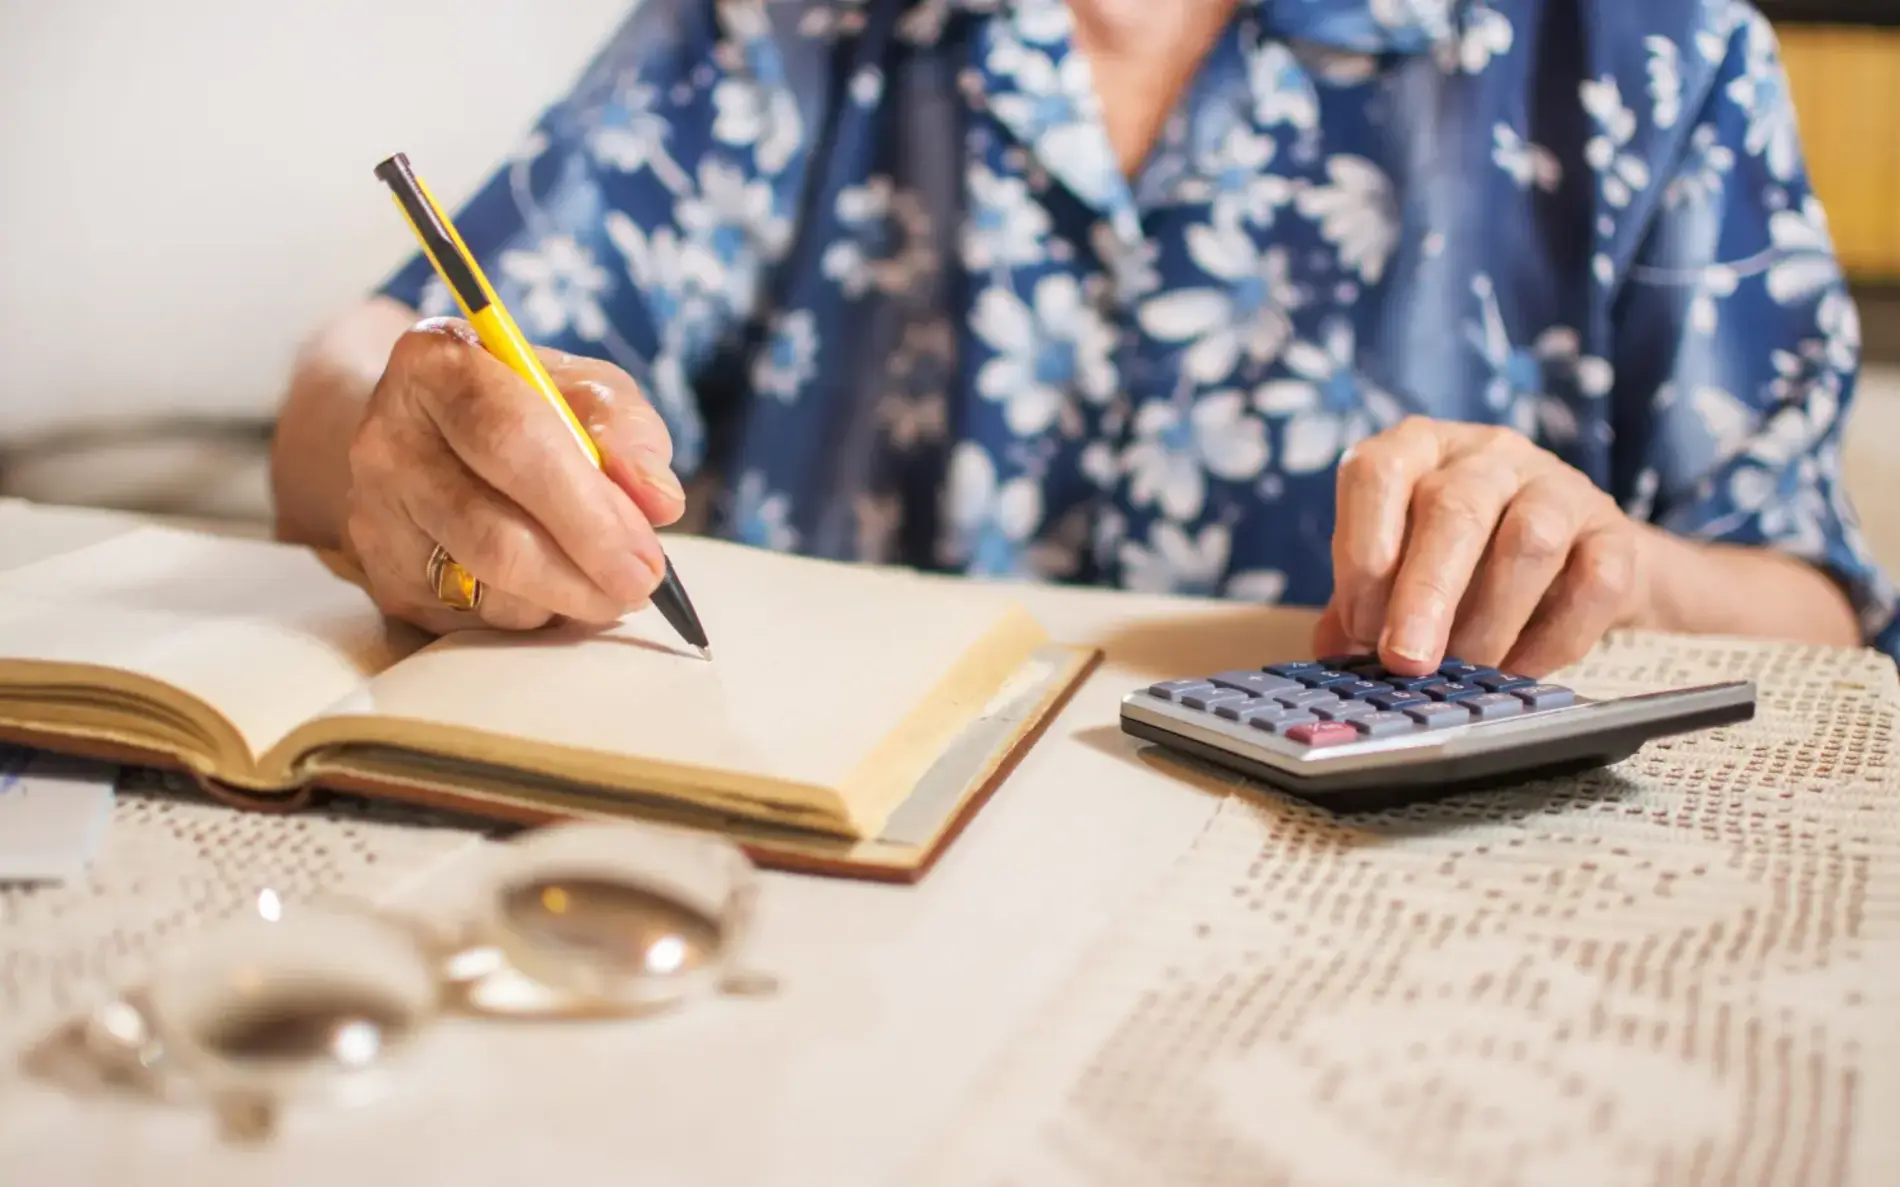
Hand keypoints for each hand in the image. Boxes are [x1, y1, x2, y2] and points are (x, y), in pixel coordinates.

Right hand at [343, 318, 684, 633]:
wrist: (432, 432)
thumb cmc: (524, 405)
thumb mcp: (583, 389)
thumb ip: (627, 432)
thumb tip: (658, 501)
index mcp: (435, 365)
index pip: (511, 440)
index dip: (587, 510)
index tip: (646, 556)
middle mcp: (388, 442)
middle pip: (494, 534)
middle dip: (584, 572)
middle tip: (641, 586)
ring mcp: (377, 518)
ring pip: (490, 590)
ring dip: (566, 600)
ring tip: (603, 579)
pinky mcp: (386, 582)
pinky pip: (478, 623)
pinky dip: (537, 616)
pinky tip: (558, 586)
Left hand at [1315, 417, 1644, 677]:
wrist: (1566, 558)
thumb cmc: (1454, 563)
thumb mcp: (1395, 570)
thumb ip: (1360, 606)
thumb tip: (1334, 654)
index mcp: (1417, 448)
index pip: (1378, 473)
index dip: (1362, 550)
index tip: (1360, 625)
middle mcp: (1486, 454)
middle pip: (1455, 509)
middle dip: (1425, 594)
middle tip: (1407, 661)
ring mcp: (1557, 486)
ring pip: (1530, 540)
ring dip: (1490, 620)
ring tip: (1465, 671)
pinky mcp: (1615, 533)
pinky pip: (1593, 583)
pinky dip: (1552, 640)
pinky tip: (1518, 670)